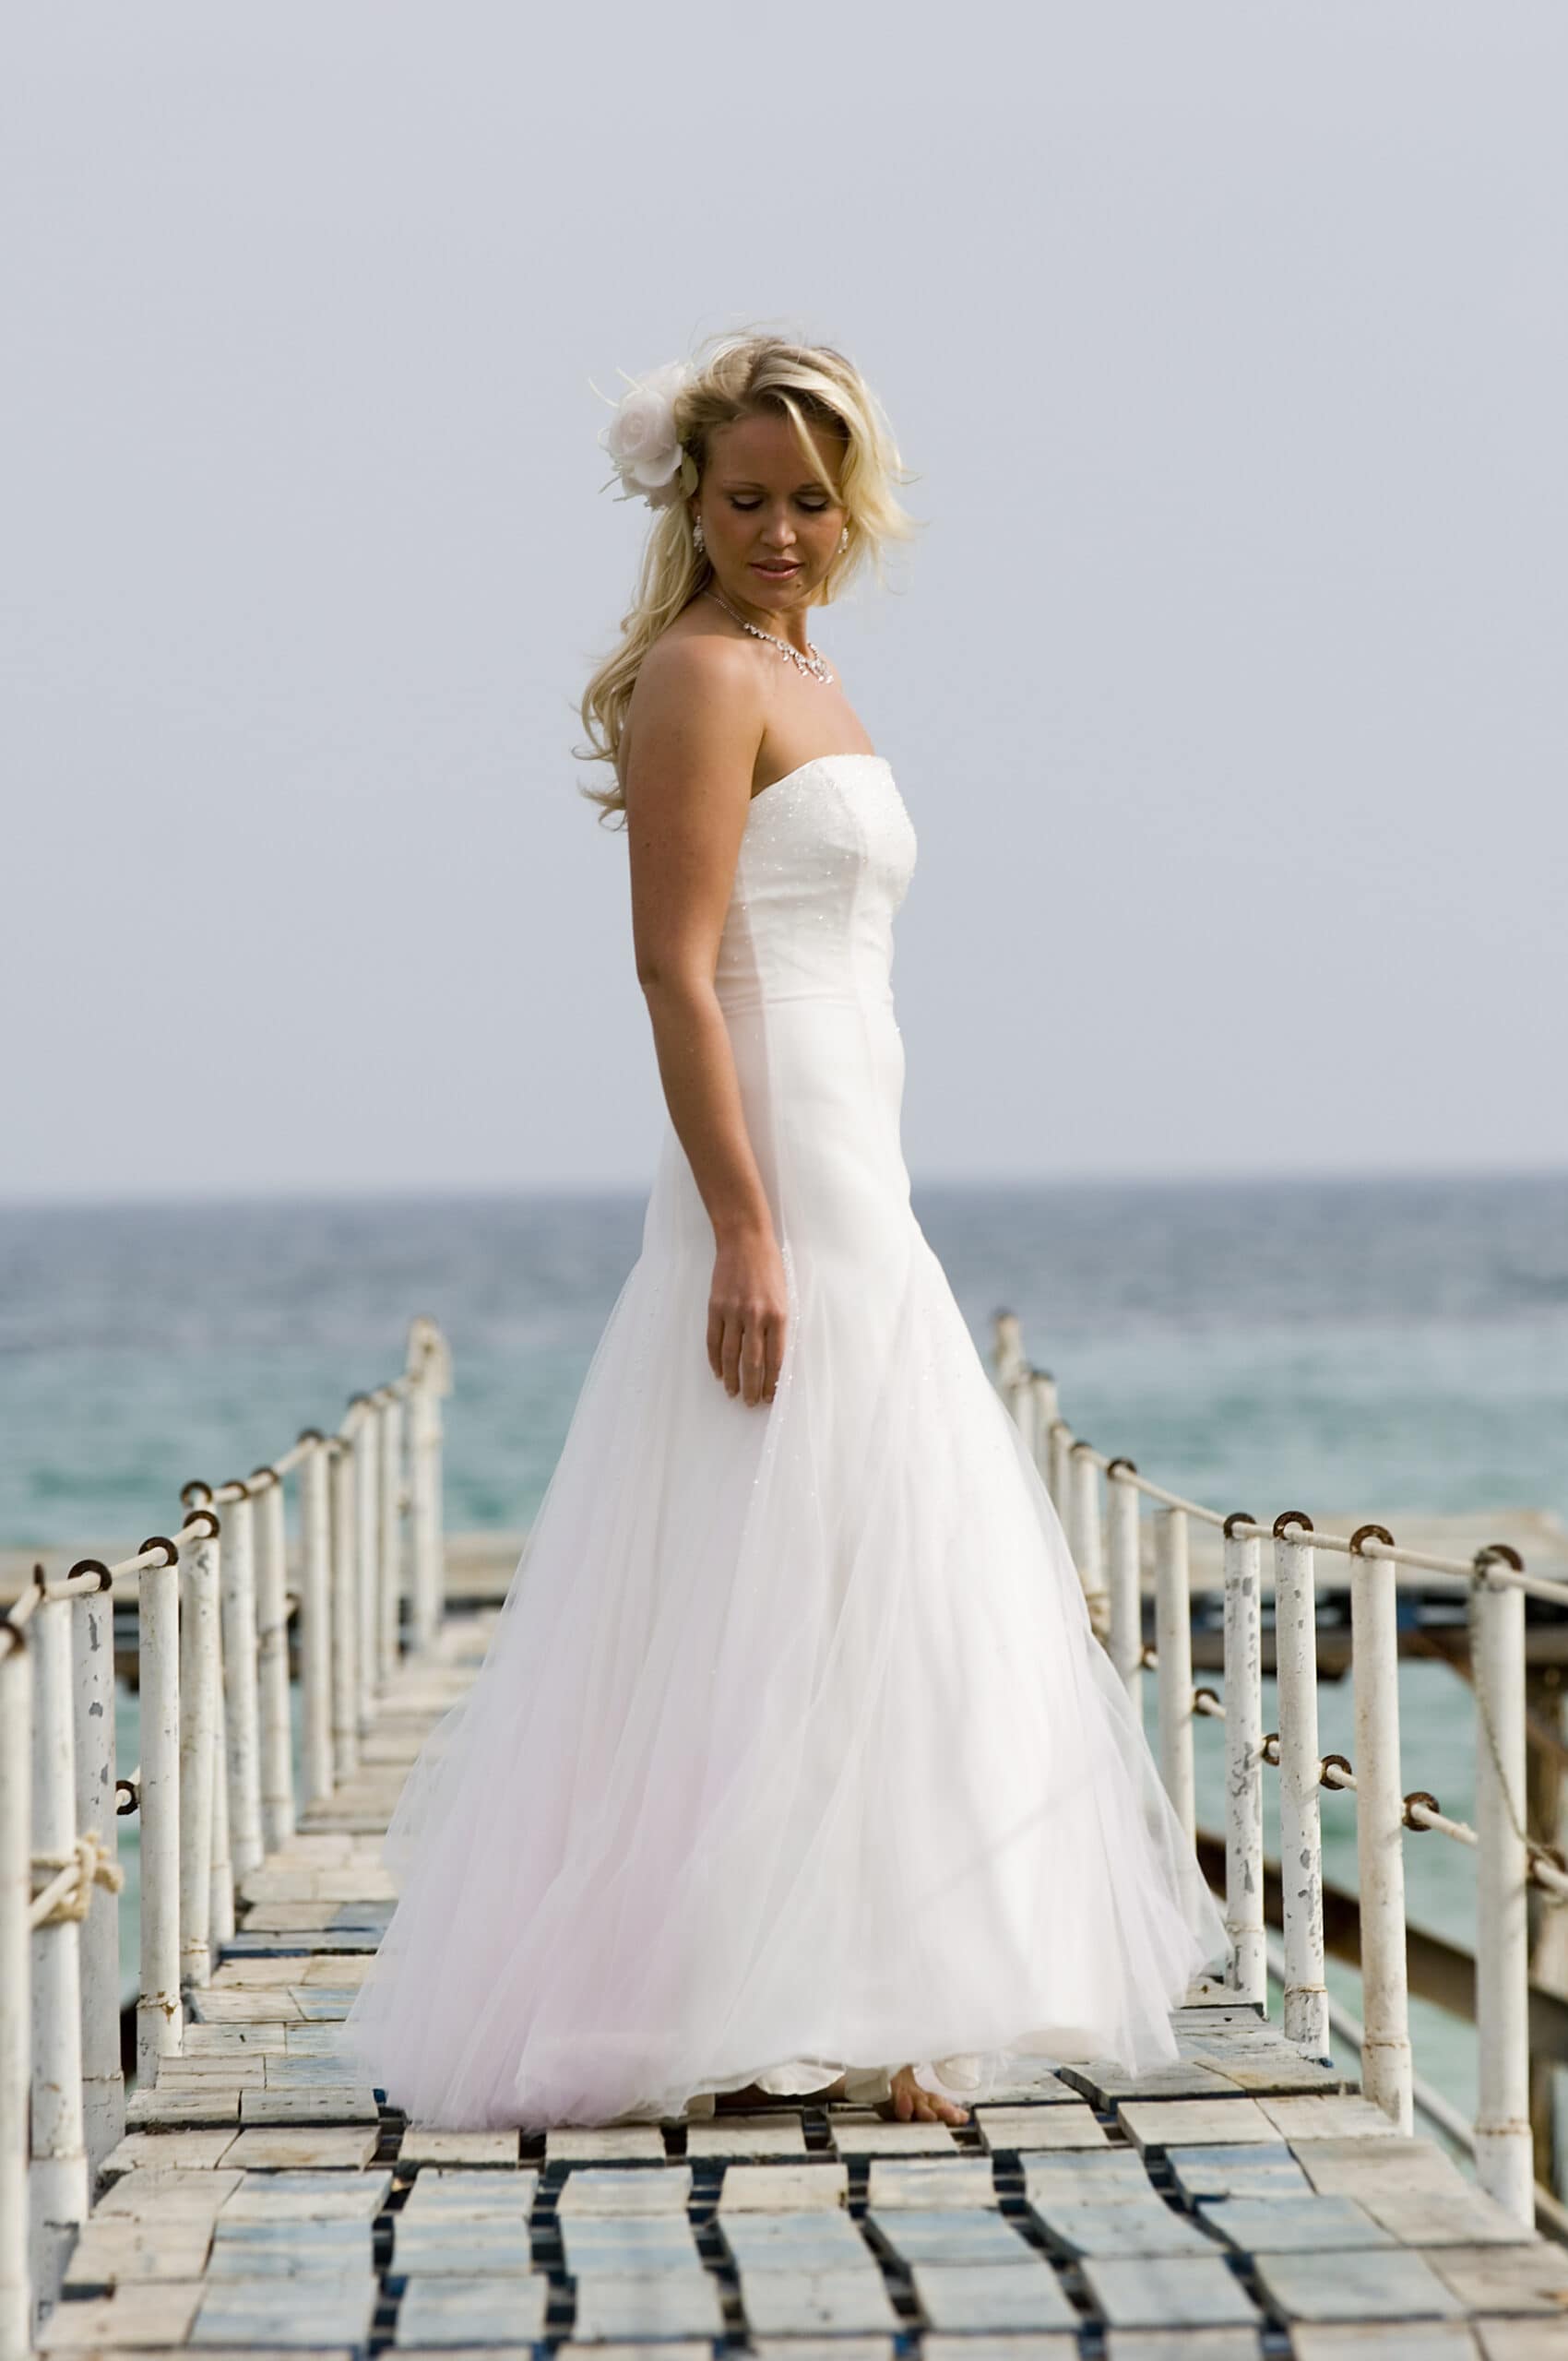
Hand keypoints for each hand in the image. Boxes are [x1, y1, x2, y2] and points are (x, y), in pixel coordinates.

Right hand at [707, 1230, 787, 1406]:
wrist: (745, 1240)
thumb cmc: (770, 1267)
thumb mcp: (784, 1296)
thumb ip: (779, 1325)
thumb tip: (774, 1357)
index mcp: (778, 1315)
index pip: (775, 1359)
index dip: (772, 1382)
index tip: (770, 1397)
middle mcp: (755, 1316)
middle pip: (752, 1363)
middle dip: (753, 1387)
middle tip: (752, 1404)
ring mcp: (733, 1312)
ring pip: (730, 1355)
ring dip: (732, 1378)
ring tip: (734, 1394)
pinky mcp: (715, 1307)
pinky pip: (713, 1340)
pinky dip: (715, 1360)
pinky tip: (719, 1372)